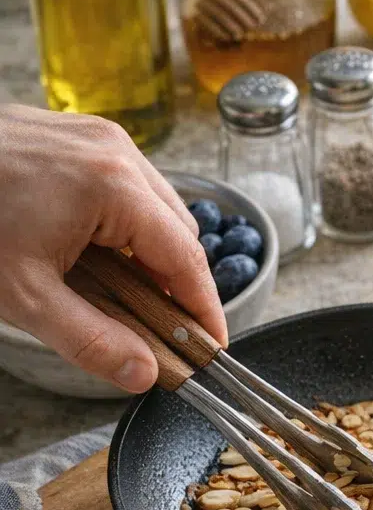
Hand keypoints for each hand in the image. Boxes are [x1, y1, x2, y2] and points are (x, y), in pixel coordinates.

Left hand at [0, 105, 225, 391]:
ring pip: (154, 206)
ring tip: (121, 295)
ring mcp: (95, 135)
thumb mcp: (24, 296)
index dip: (204, 311)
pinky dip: (123, 225)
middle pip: (179, 230)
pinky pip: (124, 185)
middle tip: (159, 332)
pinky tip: (95, 255)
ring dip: (149, 254)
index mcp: (114, 186)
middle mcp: (115, 151)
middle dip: (174, 284)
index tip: (211, 349)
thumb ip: (91, 342)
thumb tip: (144, 374)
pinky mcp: (74, 135)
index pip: (187, 260)